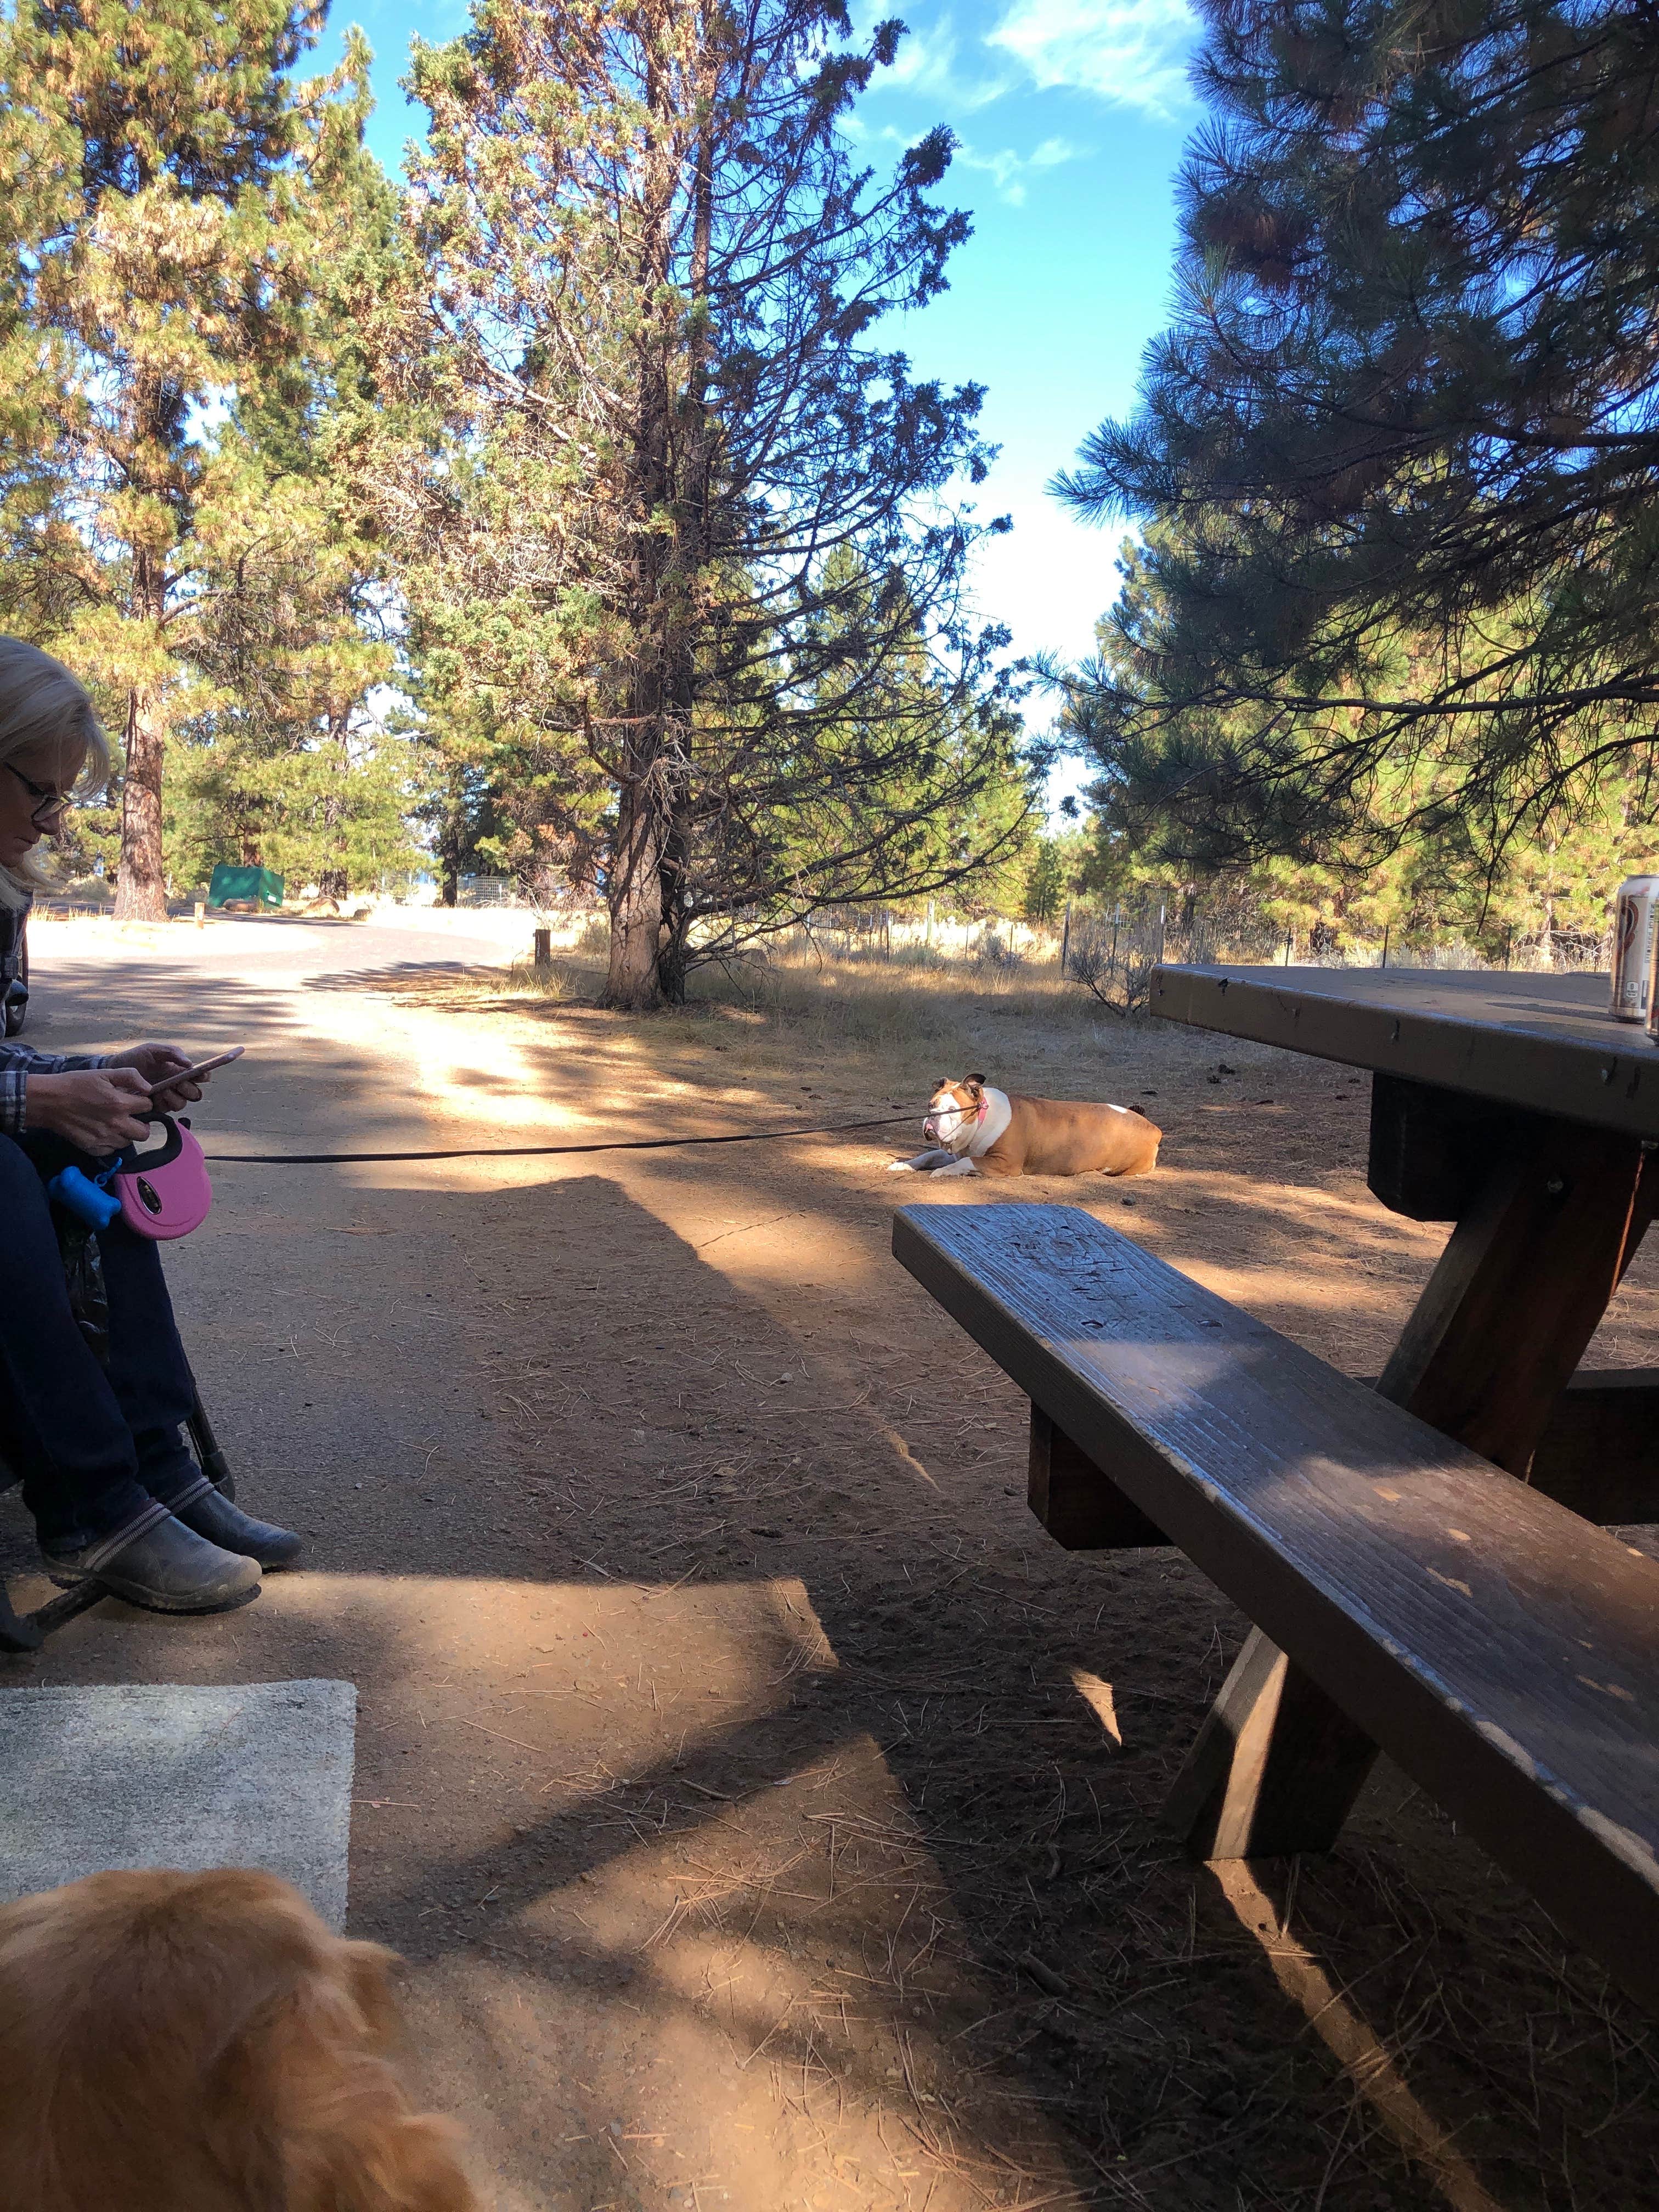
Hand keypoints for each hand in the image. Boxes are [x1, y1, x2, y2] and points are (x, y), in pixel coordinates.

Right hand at [27, 1068, 154, 1152]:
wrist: (48, 1101)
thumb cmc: (76, 1084)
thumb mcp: (103, 1073)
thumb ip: (130, 1076)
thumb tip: (149, 1088)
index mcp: (120, 1104)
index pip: (148, 1107)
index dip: (144, 1102)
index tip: (135, 1101)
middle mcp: (116, 1124)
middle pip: (144, 1133)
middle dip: (142, 1124)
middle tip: (131, 1117)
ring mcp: (104, 1139)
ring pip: (128, 1142)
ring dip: (126, 1134)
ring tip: (114, 1123)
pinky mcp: (93, 1148)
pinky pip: (111, 1150)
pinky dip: (110, 1143)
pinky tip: (102, 1132)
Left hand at [107, 1041, 203, 1112]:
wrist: (114, 1071)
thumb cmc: (135, 1058)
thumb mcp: (153, 1050)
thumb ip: (172, 1052)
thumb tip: (189, 1063)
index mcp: (179, 1070)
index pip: (200, 1076)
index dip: (204, 1076)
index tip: (199, 1074)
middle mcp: (177, 1085)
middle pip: (195, 1093)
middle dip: (188, 1088)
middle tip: (178, 1083)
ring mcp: (167, 1097)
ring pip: (182, 1103)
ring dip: (175, 1097)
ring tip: (162, 1090)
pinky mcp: (156, 1107)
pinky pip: (167, 1110)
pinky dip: (163, 1103)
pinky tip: (154, 1096)